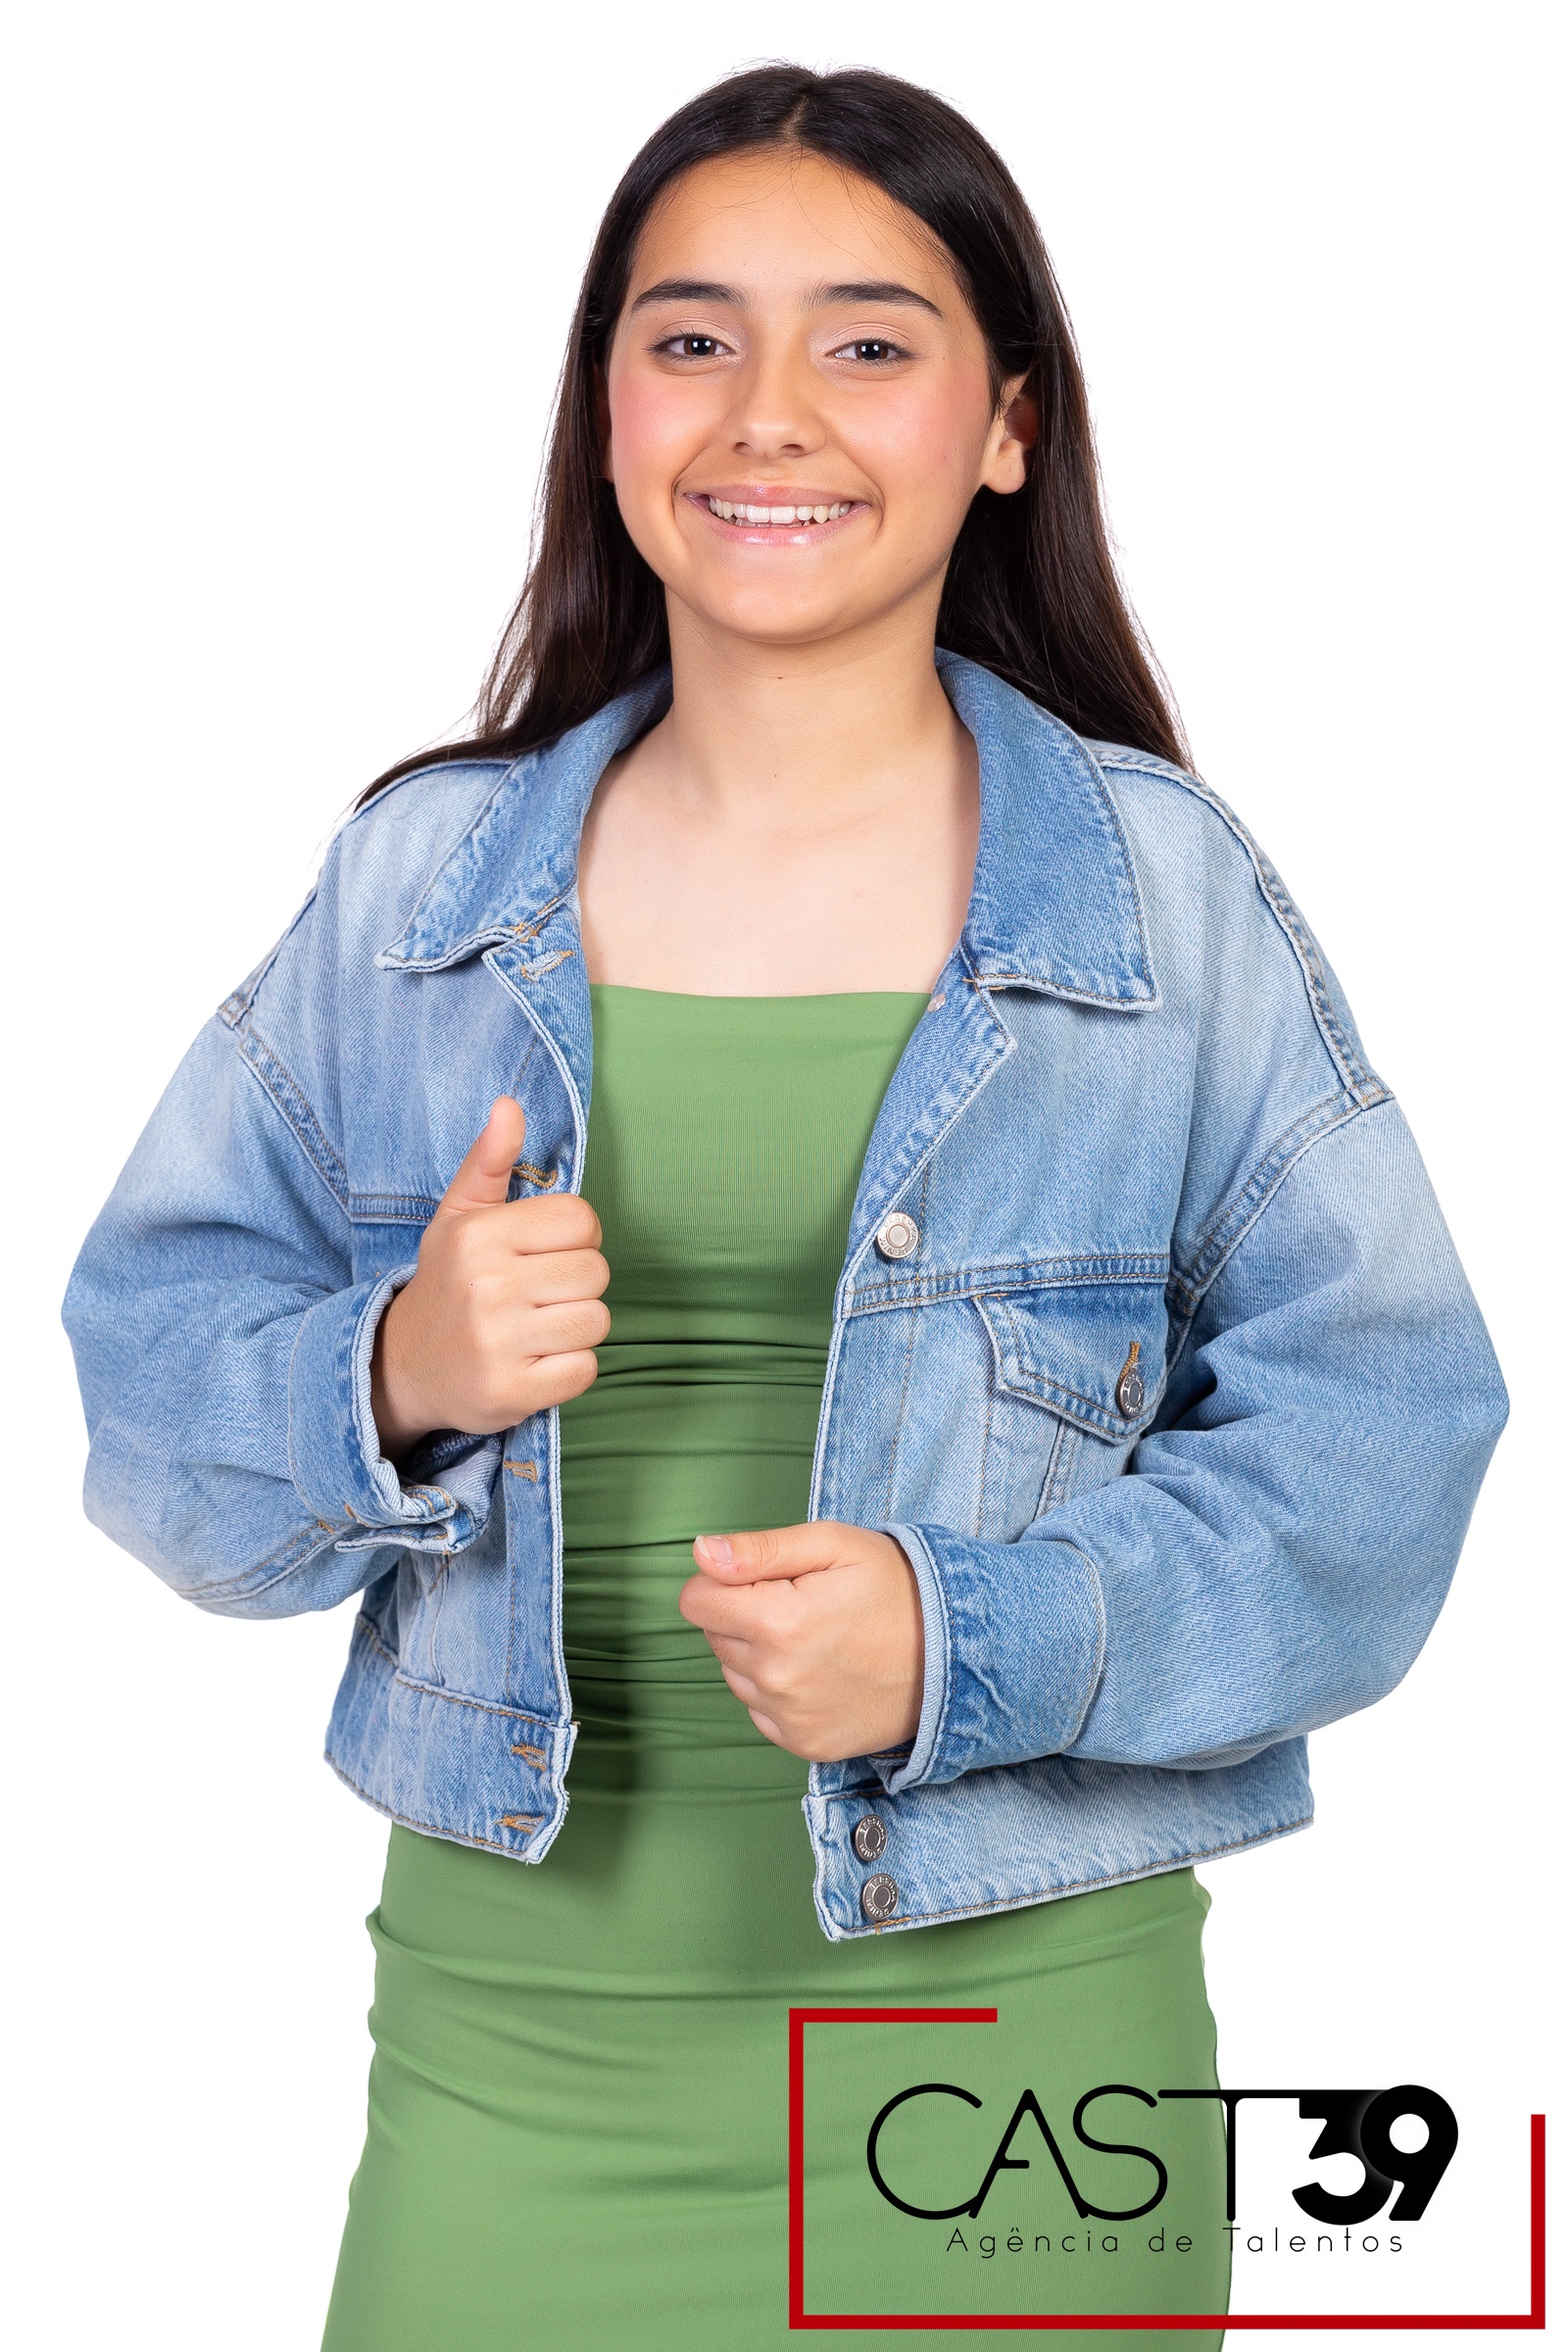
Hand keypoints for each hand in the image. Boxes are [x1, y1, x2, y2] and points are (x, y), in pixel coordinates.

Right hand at [370, 1098, 608, 1458]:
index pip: (582, 1219)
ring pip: (597, 1321)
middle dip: (576, 1284)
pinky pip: (586, 1368)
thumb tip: (509, 1105)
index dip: (575, 1237)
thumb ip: (489, 1163)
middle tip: (538, 1296)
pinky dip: (570, 1368)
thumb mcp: (458, 1217)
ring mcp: (498, 1342)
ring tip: (537, 1328)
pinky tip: (536, 1361)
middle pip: (596, 1272)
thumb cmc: (447, 1283)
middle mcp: (487, 1287)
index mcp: (479, 1237)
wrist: (401, 1367)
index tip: (545, 1253)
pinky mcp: (513, 1392)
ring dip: (577, 1327)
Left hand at [679, 1522, 923, 1762]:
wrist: (955, 1654)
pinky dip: (777, 1689)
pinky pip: (759, 1709)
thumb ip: (758, 1550)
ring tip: (815, 1638)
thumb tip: (701, 1553)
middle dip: (745, 1614)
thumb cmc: (895, 1588)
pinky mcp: (805, 1745)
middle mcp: (778, 1679)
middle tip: (804, 1604)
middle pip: (714, 1636)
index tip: (766, 1578)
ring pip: (734, 1673)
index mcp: (780, 1622)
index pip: (695, 1601)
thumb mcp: (833, 1545)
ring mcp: (791, 1718)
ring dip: (759, 1653)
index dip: (723, 1580)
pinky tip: (819, 1670)